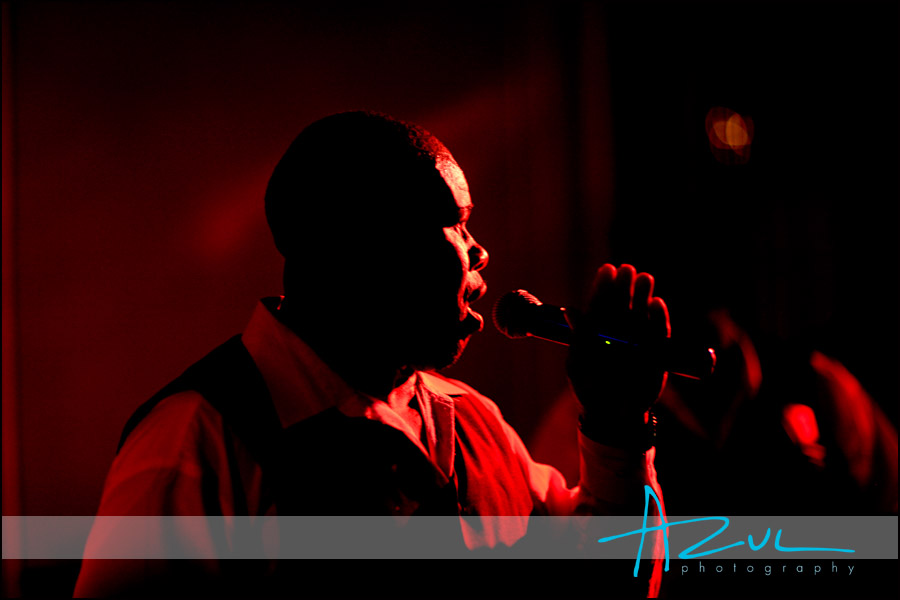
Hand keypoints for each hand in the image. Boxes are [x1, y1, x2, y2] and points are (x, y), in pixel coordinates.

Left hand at [566, 264, 669, 446]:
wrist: (612, 415)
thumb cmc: (589, 388)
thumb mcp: (578, 363)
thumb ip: (578, 336)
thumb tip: (569, 310)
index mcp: (595, 328)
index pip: (599, 302)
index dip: (603, 285)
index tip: (607, 270)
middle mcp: (616, 329)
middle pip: (621, 302)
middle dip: (624, 285)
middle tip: (627, 270)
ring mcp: (636, 338)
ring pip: (640, 311)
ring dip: (643, 294)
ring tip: (644, 279)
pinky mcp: (655, 350)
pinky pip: (658, 331)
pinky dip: (658, 317)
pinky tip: (656, 303)